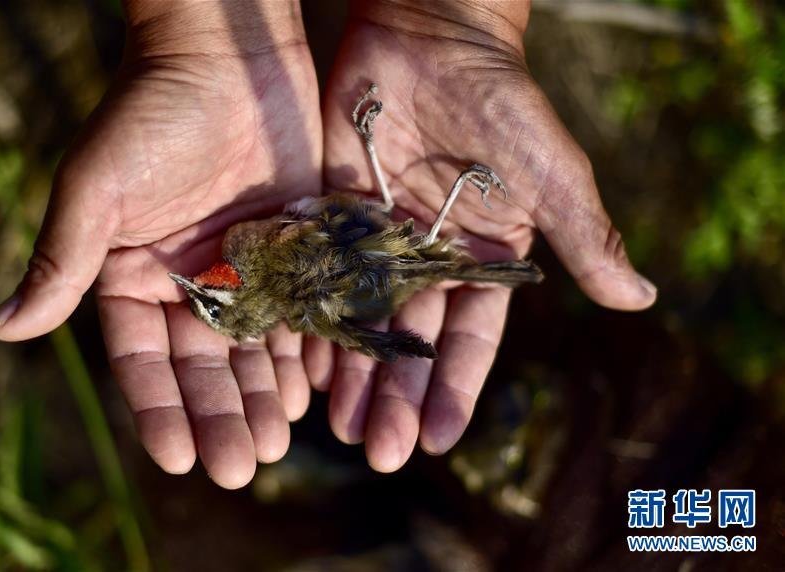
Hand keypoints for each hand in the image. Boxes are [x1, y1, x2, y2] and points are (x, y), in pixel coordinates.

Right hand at [0, 1, 320, 487]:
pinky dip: (305, 353)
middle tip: (241, 467)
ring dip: (266, 397)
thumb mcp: (97, 187)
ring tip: (277, 443)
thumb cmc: (151, 114)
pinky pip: (299, 314)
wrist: (228, 57)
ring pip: (255, 350)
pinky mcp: (291, 251)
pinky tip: (314, 392)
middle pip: (205, 366)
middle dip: (222, 416)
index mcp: (134, 277)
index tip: (179, 456)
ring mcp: (244, 271)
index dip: (160, 409)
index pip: (144, 360)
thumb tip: (4, 329)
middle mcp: (188, 283)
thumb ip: (62, 259)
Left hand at [312, 1, 655, 471]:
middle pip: (408, 342)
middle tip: (373, 451)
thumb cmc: (503, 100)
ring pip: (359, 318)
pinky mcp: (333, 212)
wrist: (431, 34)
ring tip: (331, 423)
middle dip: (393, 397)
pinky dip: (307, 313)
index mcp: (482, 262)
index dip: (451, 392)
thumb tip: (641, 299)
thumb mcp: (550, 171)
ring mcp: (377, 240)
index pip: (468, 342)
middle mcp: (428, 261)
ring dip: (348, 370)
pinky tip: (294, 357)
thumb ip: (584, 235)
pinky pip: (318, 274)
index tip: (433, 442)